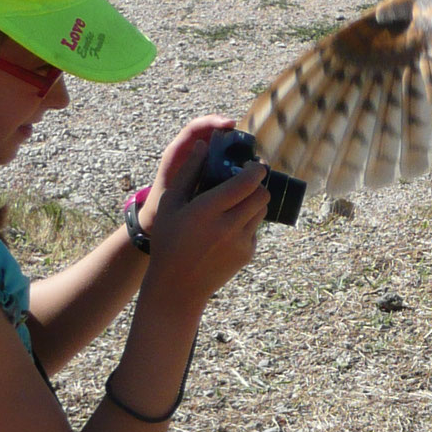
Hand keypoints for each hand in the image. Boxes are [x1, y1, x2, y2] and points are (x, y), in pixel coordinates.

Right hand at [141, 119, 269, 307]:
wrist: (178, 285)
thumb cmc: (169, 240)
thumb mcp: (171, 204)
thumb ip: (188, 173)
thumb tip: (203, 146)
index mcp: (208, 209)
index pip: (247, 182)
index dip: (256, 169)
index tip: (253, 164)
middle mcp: (229, 225)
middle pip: (262, 195)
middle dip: (258, 184)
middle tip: (247, 180)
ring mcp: (241, 242)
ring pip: (262, 211)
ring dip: (254, 202)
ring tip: (237, 200)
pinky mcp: (248, 254)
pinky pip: (255, 229)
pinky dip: (247, 222)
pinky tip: (228, 226)